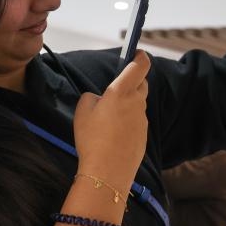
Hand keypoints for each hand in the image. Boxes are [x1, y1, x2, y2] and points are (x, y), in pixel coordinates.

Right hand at [73, 51, 150, 189]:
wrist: (107, 172)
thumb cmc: (92, 139)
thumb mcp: (82, 111)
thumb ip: (91, 97)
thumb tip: (100, 98)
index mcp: (122, 92)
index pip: (140, 66)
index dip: (141, 57)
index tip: (137, 53)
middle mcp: (137, 103)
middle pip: (141, 84)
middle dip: (133, 81)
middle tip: (116, 87)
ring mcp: (142, 120)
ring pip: (137, 105)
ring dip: (128, 105)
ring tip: (108, 118)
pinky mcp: (143, 135)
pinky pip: (136, 122)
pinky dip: (128, 122)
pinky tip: (113, 134)